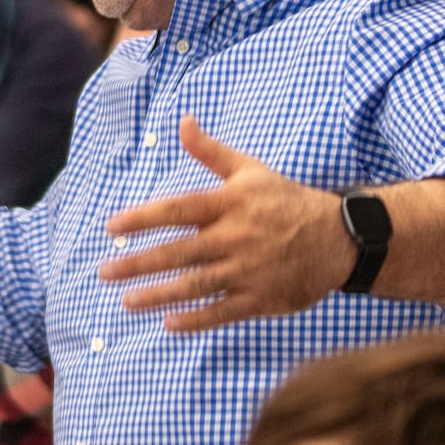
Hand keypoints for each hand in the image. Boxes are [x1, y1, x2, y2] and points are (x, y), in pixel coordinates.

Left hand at [97, 115, 355, 330]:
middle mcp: (236, 238)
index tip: (111, 227)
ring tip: (127, 301)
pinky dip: (196, 319)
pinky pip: (223, 312)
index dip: (142, 218)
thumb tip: (182, 121)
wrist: (339, 238)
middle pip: (178, 253)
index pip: (177, 210)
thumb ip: (211, 152)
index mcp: (229, 204)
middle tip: (105, 272)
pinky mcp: (263, 299)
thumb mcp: (250, 171)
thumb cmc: (286, 201)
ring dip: (158, 295)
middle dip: (138, 264)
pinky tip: (169, 323)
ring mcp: (249, 271)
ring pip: (195, 286)